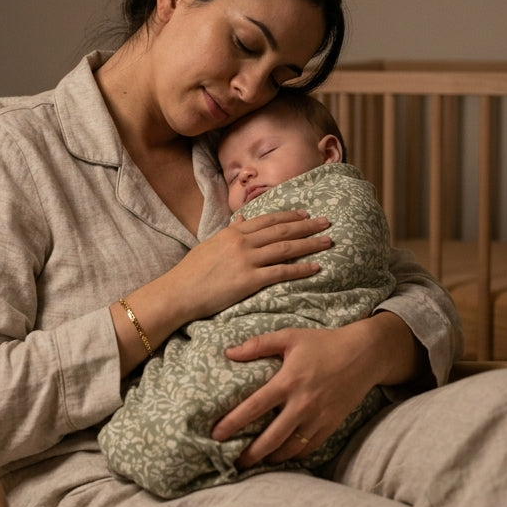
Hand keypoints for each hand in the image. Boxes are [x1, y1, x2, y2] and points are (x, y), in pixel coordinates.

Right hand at [161, 210, 331, 323]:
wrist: (179, 291)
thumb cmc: (191, 272)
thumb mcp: (210, 245)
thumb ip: (229, 232)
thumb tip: (242, 220)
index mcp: (233, 232)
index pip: (267, 220)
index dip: (289, 216)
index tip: (305, 214)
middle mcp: (242, 242)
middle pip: (282, 230)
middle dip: (307, 226)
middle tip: (326, 222)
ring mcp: (247, 260)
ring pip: (286, 248)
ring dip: (310, 244)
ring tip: (328, 241)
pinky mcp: (249, 280)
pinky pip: (281, 272)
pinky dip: (301, 269)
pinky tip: (315, 267)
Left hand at [210, 313, 417, 466]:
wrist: (364, 354)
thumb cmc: (323, 343)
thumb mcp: (290, 337)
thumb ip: (257, 345)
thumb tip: (228, 352)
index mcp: (288, 381)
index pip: (255, 406)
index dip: (233, 422)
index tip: (216, 434)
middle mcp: (303, 403)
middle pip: (272, 437)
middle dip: (251, 454)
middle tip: (234, 462)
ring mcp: (319, 417)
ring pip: (291, 448)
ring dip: (271, 458)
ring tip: (255, 462)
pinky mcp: (332, 424)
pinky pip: (309, 447)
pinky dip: (294, 455)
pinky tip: (282, 456)